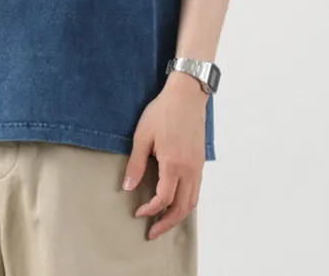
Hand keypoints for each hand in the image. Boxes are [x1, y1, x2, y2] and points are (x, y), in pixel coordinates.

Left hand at [122, 74, 206, 239]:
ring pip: (192, 202)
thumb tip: (128, 187)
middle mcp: (190, 170)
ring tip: (164, 222)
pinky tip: (176, 202)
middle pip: (182, 208)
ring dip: (178, 216)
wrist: (187, 95)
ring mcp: (198, 167)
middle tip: (152, 232)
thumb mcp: (143, 135)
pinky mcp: (200, 162)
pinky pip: (197, 190)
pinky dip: (187, 203)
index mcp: (174, 164)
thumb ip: (136, 164)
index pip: (164, 199)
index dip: (150, 210)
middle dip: (166, 223)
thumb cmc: (163, 112)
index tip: (138, 213)